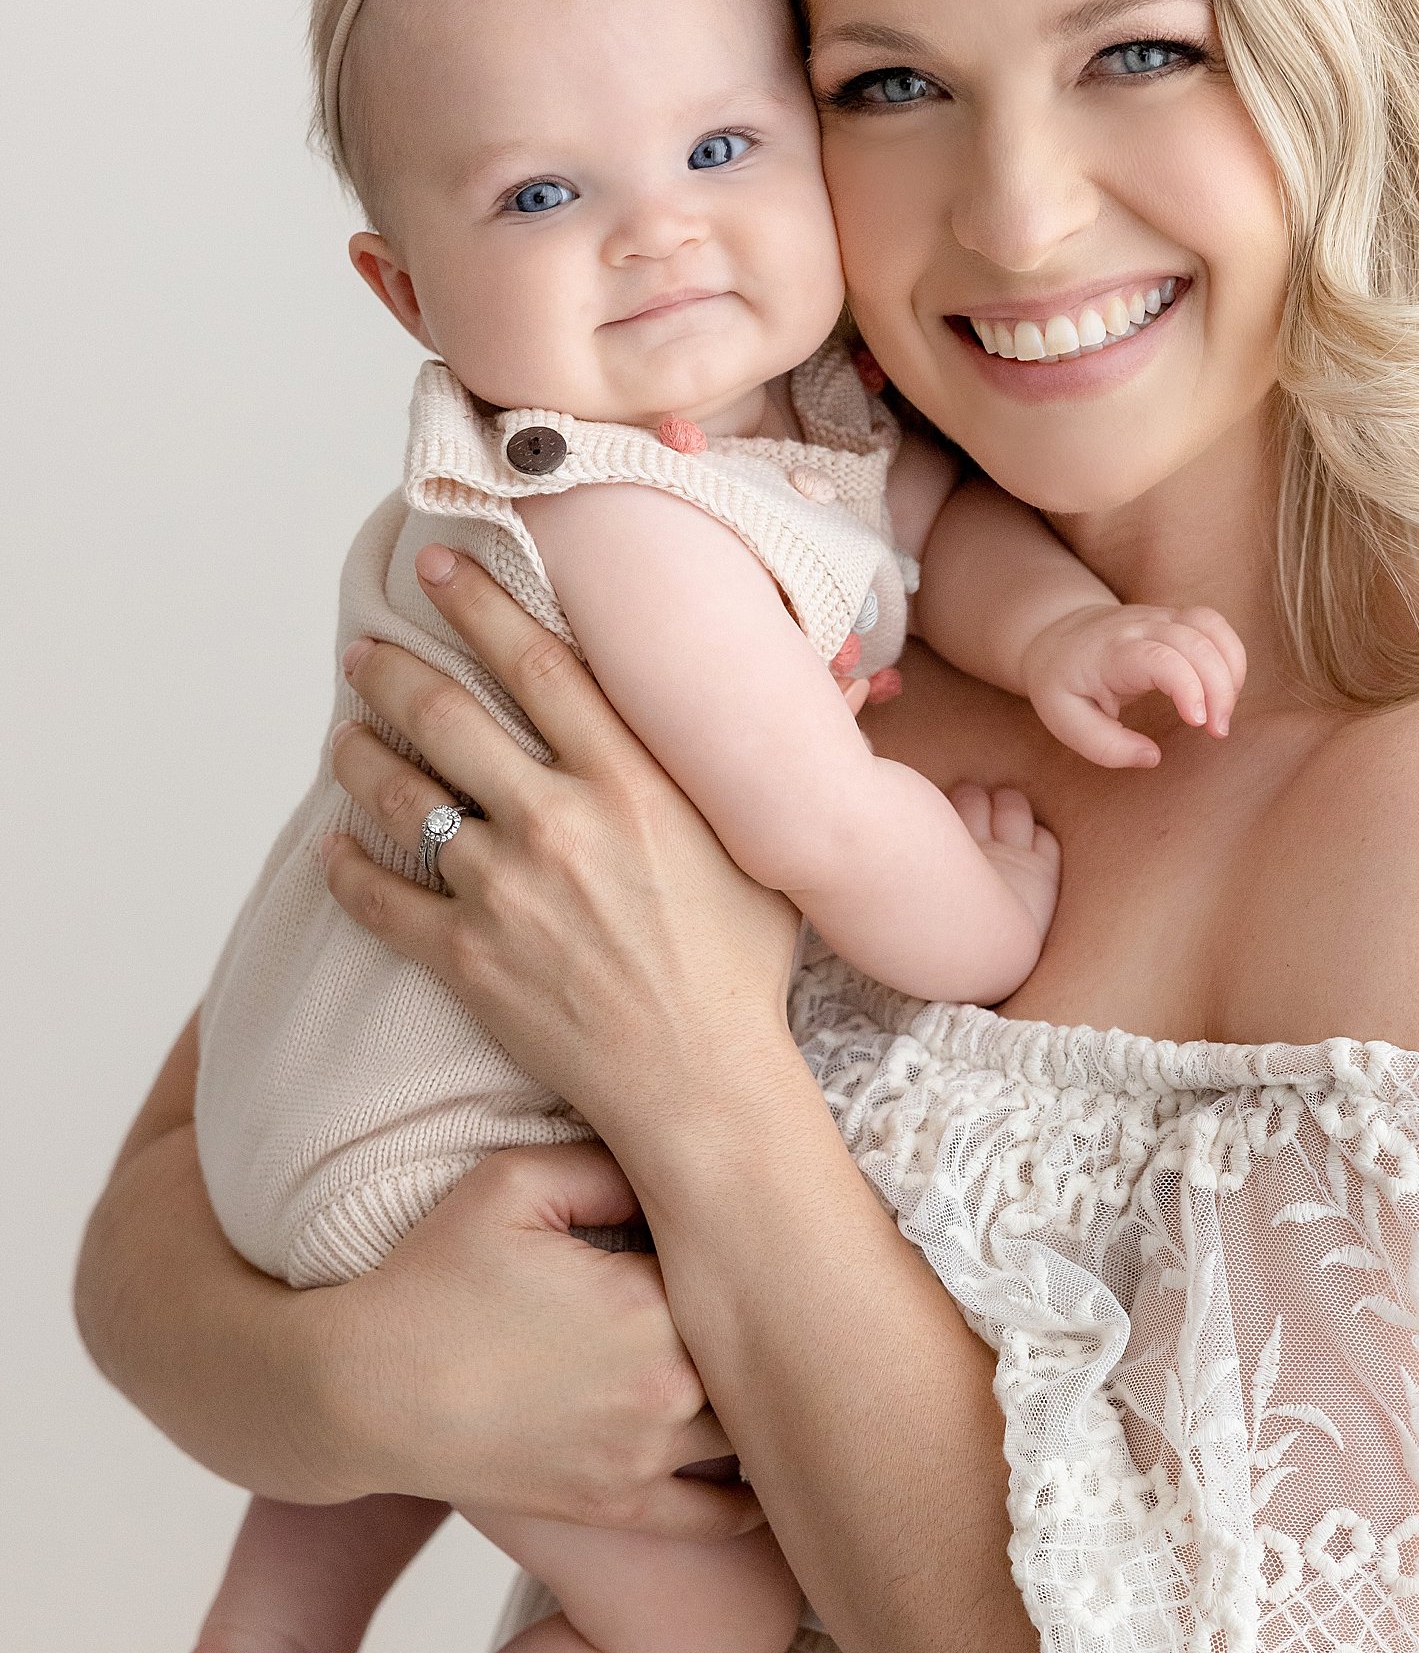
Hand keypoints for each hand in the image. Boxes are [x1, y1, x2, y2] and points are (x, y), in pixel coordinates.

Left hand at [321, 545, 801, 1143]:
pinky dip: (346, 868)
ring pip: (398, 796)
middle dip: (393, 670)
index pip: (534, 659)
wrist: (702, 1085)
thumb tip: (850, 676)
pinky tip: (334, 848)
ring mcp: (503, 888)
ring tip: (344, 737)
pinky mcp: (465, 956)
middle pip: (446, 713)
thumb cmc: (743, 972)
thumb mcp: (763, 851)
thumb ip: (759, 763)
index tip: (437, 567)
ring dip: (357, 756)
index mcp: (631, 780)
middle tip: (365, 652)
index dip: (476, 601)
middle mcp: (559, 820)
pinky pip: (379, 897)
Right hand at [339, 1139, 762, 1539]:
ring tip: (781, 1376)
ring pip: (753, 1434)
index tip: (726, 1237)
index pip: (735, 1268)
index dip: (730, 1252)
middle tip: (783, 1301)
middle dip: (768, 1327)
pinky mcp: (618, 1504)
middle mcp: (666, 1388)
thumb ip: (607, 1162)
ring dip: (766, 1405)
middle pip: (761, 1354)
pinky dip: (752, 1497)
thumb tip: (680, 1164)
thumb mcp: (510, 1183)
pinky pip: (718, 1516)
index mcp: (652, 1303)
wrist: (362, 1392)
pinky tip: (770, 1472)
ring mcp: (644, 1455)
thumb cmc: (429, 1281)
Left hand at [1020, 602, 1247, 767]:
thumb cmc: (1062, 683)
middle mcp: (1139, 627)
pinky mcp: (1175, 616)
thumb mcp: (1065, 722)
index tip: (1198, 722)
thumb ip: (1105, 746)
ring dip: (1231, 670)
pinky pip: (1215, 625)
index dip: (1189, 686)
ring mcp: (1160, 615)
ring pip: (1211, 626)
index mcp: (1111, 653)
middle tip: (1218, 732)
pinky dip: (1230, 655)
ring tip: (1223, 712)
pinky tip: (1224, 689)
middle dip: (1219, 688)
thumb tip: (1151, 757)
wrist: (1056, 635)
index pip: (1161, 658)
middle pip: (1195, 642)